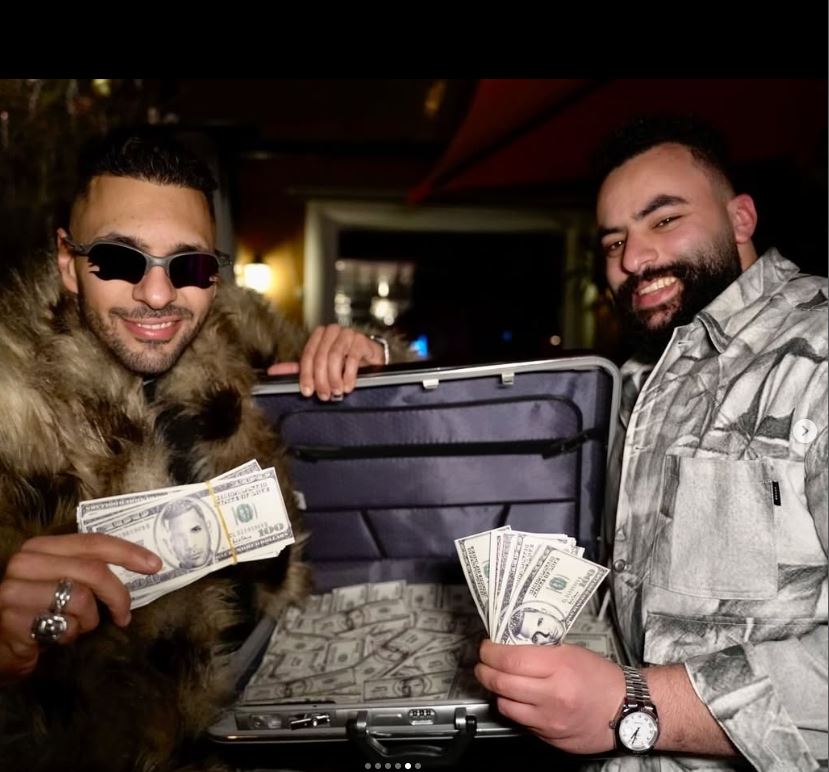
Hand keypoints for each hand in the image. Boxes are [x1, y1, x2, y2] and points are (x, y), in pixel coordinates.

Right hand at [0, 533, 161, 682]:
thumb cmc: (36, 609)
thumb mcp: (60, 580)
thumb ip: (88, 569)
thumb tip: (141, 565)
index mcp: (40, 547)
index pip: (93, 542)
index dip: (128, 552)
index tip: (155, 565)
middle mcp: (24, 563)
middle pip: (93, 571)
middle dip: (118, 595)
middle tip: (124, 615)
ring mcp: (14, 592)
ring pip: (81, 600)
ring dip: (88, 620)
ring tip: (74, 626)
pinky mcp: (12, 622)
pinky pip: (64, 627)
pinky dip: (69, 635)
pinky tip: (54, 637)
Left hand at [267, 324, 386, 400]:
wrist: (370, 357)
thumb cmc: (344, 362)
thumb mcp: (320, 366)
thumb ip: (299, 369)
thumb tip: (273, 372)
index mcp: (319, 336)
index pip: (307, 355)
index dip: (306, 375)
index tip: (307, 391)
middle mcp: (332, 332)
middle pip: (320, 357)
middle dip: (321, 379)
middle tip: (324, 395)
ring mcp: (348, 334)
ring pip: (335, 356)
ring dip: (334, 378)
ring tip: (337, 391)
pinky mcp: (362, 341)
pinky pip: (352, 357)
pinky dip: (349, 375)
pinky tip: (348, 386)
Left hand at [475, 639, 624, 753]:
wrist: (627, 710)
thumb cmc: (602, 678)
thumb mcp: (571, 652)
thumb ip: (540, 651)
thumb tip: (510, 646)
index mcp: (559, 667)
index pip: (509, 659)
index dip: (490, 653)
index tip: (486, 648)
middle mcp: (552, 695)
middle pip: (501, 683)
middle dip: (484, 671)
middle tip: (483, 664)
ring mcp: (550, 720)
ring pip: (505, 706)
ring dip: (497, 692)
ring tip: (500, 682)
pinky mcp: (551, 738)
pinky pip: (521, 723)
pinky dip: (515, 709)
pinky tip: (519, 699)